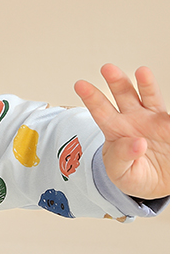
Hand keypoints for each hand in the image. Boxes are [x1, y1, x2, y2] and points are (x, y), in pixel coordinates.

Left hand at [74, 64, 168, 199]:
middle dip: (116, 82)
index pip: (100, 112)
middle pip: (123, 96)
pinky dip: (172, 111)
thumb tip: (137, 143)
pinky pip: (172, 114)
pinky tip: (164, 102)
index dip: (91, 98)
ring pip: (148, 97)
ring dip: (145, 84)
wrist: (158, 185)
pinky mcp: (171, 125)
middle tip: (107, 68)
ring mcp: (153, 119)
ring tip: (141, 71)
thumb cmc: (134, 176)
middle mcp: (133, 119)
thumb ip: (122, 157)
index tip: (80, 85)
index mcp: (114, 130)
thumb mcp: (121, 173)